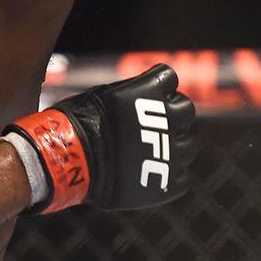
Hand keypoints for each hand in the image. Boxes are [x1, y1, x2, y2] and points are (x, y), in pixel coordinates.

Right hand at [7, 64, 196, 212]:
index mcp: (151, 91)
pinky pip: (183, 178)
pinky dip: (171, 176)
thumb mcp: (103, 96)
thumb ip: (131, 99)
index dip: (159, 87)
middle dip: (173, 116)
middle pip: (186, 111)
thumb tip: (138, 103)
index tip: (148, 95)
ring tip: (155, 152)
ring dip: (176, 146)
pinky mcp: (167, 182)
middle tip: (156, 125)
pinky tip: (154, 174)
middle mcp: (168, 118)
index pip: (170, 78)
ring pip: (189, 145)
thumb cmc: (78, 124)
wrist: (71, 161)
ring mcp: (171, 152)